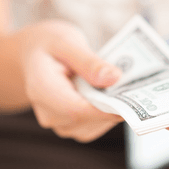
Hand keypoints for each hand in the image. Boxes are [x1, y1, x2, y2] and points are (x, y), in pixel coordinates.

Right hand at [19, 20, 122, 141]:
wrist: (32, 54)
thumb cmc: (48, 44)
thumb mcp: (66, 41)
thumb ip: (88, 61)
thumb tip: (114, 78)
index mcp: (41, 89)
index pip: (75, 110)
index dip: (105, 110)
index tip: (131, 102)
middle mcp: (47, 112)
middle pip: (86, 121)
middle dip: (113, 107)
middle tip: (136, 89)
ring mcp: (57, 122)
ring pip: (93, 127)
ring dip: (112, 111)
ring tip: (124, 88)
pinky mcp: (69, 125)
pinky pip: (94, 125)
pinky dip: (108, 113)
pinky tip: (115, 95)